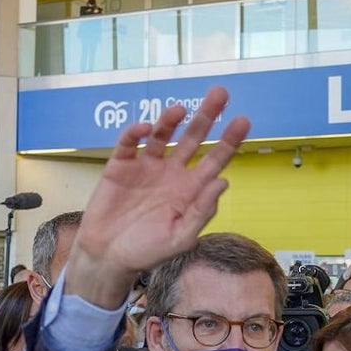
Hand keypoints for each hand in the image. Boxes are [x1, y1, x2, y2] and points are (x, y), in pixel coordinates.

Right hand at [68, 86, 250, 308]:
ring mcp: (146, 167)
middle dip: (207, 116)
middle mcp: (171, 173)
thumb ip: (201, 211)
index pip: (215, 160)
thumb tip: (223, 182)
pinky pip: (130, 143)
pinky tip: (143, 128)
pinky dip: (135, 133)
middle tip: (220, 93)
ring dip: (170, 120)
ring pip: (162, 135)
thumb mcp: (180, 238)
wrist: (108, 257)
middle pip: (193, 138)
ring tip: (179, 110)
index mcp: (190, 189)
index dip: (229, 140)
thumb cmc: (147, 251)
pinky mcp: (121, 166)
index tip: (243, 120)